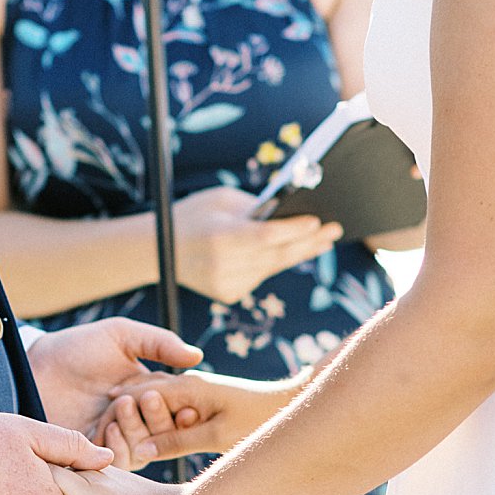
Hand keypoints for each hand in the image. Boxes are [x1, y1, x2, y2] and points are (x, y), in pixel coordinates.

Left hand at [29, 317, 202, 451]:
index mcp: (150, 392)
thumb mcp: (120, 336)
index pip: (178, 406)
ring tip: (121, 404)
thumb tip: (197, 356)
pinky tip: (106, 427)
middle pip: (165, 431)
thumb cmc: (76, 347)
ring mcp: (117, 438)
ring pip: (145, 448)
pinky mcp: (95, 454)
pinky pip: (117, 462)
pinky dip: (118, 448)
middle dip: (161, 418)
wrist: (35, 367)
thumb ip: (158, 343)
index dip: (185, 408)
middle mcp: (138, 419)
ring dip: (137, 429)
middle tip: (148, 398)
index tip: (187, 405)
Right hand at [96, 370, 297, 467]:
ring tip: (106, 449)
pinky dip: (151, 431)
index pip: (138, 395)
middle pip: (139, 401)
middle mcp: (184, 388)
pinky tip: (139, 451)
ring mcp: (190, 398)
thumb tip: (142, 452)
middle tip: (90, 441)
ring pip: (151, 411)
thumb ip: (177, 441)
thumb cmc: (258, 417)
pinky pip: (167, 419)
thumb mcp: (216, 432)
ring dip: (131, 426)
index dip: (114, 414)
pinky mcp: (198, 409)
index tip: (91, 435)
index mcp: (185, 387)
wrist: (290, 405)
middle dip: (116, 418)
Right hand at [175, 186, 341, 304]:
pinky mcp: (229, 294)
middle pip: (277, 255)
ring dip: (297, 253)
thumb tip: (288, 213)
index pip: (266, 236)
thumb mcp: (221, 199)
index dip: (294, 230)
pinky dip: (272, 263)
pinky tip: (286, 252)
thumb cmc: (195, 215)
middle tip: (334, 231)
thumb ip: (254, 206)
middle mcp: (224, 265)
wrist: (159, 250)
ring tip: (322, 241)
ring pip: (272, 267)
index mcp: (220, 237)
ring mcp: (227, 284)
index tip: (318, 222)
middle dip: (309, 243)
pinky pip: (260, 275)